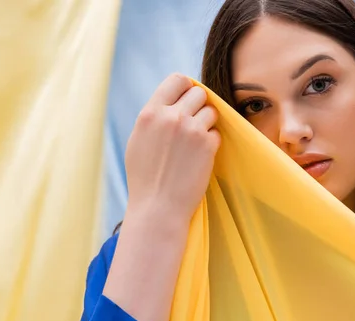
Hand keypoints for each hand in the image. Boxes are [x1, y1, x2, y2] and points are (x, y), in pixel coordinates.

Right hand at [124, 73, 219, 223]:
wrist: (158, 207)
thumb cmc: (145, 178)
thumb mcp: (138, 140)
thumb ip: (154, 118)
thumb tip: (171, 101)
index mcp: (150, 113)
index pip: (176, 79)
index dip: (185, 88)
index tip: (186, 100)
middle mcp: (171, 117)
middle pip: (198, 92)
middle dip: (198, 106)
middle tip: (193, 125)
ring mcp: (191, 130)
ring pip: (211, 111)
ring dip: (207, 124)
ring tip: (194, 144)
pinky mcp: (207, 145)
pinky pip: (217, 133)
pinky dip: (211, 144)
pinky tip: (198, 159)